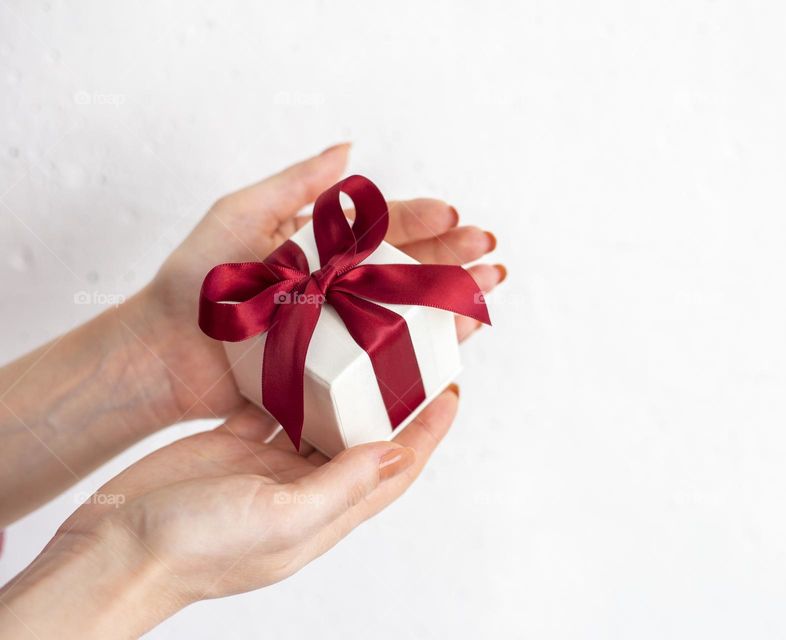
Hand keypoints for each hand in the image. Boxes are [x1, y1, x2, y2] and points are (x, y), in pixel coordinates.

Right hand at [0, 388, 460, 637]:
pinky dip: (287, 377)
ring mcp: (268, 463)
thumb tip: (399, 456)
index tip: (452, 390)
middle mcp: (304, 486)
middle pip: (365, 435)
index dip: (429, 432)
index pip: (395, 467)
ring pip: (321, 413)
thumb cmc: (195, 548)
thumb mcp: (281, 520)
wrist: (114, 549)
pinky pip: (272, 402)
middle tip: (412, 352)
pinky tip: (298, 346)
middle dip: (392, 398)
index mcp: (325, 512)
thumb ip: (341, 486)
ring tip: (363, 340)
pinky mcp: (233, 441)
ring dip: (343, 383)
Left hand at [138, 143, 503, 421]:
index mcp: (320, 245)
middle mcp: (336, 285)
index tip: (453, 215)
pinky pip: (386, 355)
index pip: (381, 228)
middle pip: (405, 268)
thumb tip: (349, 148)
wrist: (163, 353)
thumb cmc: (194, 281)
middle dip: (451, 258)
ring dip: (450, 299)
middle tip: (489, 252)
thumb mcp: (240, 215)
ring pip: (406, 311)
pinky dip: (423, 346)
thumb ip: (295, 184)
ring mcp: (338, 329)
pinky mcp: (333, 369)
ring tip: (488, 288)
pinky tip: (456, 336)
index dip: (420, 220)